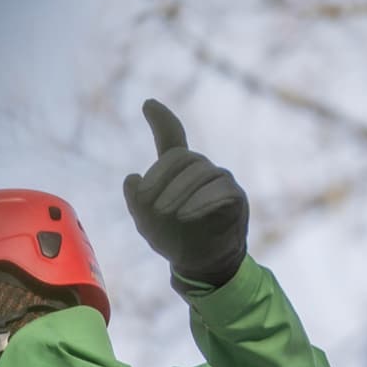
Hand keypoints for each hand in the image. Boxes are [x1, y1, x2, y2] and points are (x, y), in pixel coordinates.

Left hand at [124, 100, 248, 289]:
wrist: (199, 262)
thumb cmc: (173, 236)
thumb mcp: (146, 220)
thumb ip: (137, 199)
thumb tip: (131, 178)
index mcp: (177, 170)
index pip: (171, 138)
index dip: (161, 120)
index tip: (147, 104)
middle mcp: (200, 169)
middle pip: (181, 158)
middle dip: (162, 180)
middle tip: (153, 207)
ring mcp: (219, 179)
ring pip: (201, 172)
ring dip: (180, 193)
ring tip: (168, 214)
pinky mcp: (235, 196)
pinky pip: (221, 189)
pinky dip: (202, 201)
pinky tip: (187, 215)